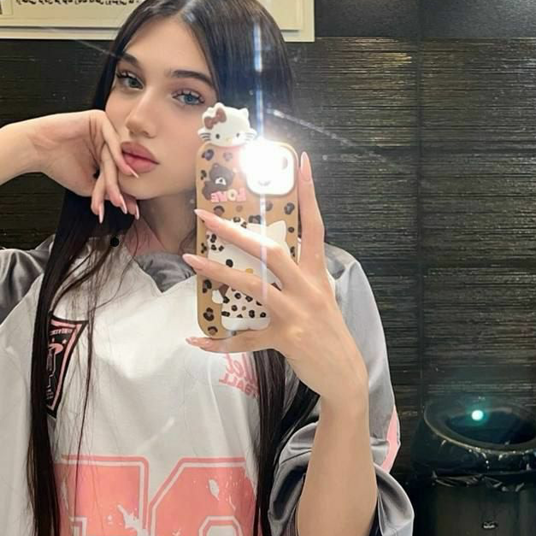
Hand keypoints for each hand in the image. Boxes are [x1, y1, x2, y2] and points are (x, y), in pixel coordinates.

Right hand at [19, 109, 140, 220]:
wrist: (36, 149)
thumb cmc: (57, 164)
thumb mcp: (86, 184)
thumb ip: (105, 190)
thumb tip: (126, 201)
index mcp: (103, 154)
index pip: (117, 174)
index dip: (123, 192)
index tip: (130, 210)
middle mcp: (105, 142)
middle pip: (117, 166)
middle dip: (118, 188)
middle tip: (121, 205)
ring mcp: (103, 130)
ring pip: (115, 156)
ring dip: (116, 178)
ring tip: (116, 196)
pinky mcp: (99, 119)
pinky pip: (112, 138)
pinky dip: (118, 155)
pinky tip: (123, 170)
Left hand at [183, 152, 368, 410]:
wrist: (345, 374)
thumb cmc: (328, 331)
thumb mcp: (321, 295)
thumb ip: (299, 275)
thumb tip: (269, 257)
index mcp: (317, 273)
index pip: (315, 225)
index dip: (309, 193)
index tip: (302, 162)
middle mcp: (307, 288)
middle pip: (271, 250)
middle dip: (236, 232)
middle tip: (207, 215)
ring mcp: (296, 313)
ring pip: (252, 286)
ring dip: (218, 272)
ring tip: (190, 259)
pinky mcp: (286, 339)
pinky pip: (245, 339)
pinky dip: (219, 342)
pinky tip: (197, 340)